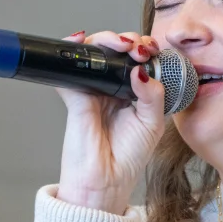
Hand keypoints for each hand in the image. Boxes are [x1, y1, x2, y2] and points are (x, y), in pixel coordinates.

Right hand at [55, 30, 165, 213]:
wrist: (105, 181)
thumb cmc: (129, 157)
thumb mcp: (153, 123)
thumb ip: (153, 95)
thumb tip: (140, 69)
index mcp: (135, 93)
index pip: (140, 61)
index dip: (147, 49)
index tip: (153, 50)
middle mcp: (113, 88)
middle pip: (117, 51)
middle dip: (129, 41)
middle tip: (138, 49)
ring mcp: (93, 90)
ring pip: (95, 53)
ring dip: (107, 40)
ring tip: (121, 46)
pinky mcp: (75, 95)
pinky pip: (69, 68)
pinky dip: (70, 49)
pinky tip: (80, 40)